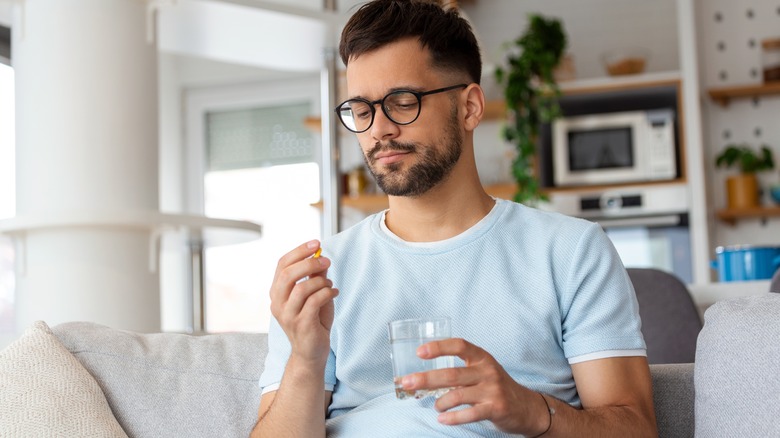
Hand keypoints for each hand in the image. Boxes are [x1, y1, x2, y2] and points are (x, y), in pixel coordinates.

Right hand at [269, 240, 337, 365]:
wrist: (311, 352)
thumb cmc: (312, 321)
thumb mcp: (313, 294)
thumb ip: (314, 277)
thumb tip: (320, 256)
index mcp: (277, 292)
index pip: (282, 265)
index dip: (299, 251)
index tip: (316, 243)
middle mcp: (277, 303)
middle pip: (287, 274)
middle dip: (309, 263)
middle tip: (326, 261)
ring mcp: (287, 315)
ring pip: (301, 288)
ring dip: (320, 281)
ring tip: (330, 284)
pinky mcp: (301, 324)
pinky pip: (314, 302)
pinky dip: (327, 293)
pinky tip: (334, 292)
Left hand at [400, 338, 546, 434]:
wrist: (526, 407)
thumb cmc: (496, 386)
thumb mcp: (482, 370)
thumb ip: (460, 370)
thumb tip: (425, 376)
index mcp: (482, 358)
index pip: (459, 345)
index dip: (439, 347)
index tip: (420, 352)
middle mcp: (488, 371)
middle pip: (452, 374)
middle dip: (426, 378)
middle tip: (407, 382)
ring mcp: (492, 390)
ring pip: (458, 395)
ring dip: (440, 402)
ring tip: (436, 406)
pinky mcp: (496, 408)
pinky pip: (469, 414)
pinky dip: (453, 417)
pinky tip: (442, 419)